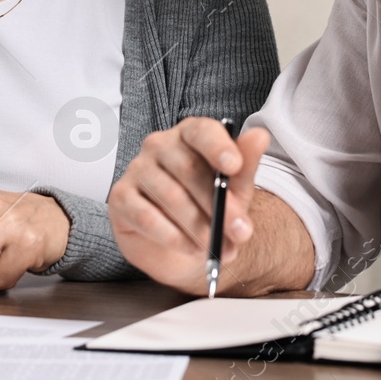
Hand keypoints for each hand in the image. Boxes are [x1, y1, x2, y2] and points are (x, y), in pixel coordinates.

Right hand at [108, 117, 271, 293]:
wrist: (183, 245)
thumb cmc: (209, 207)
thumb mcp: (235, 190)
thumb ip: (246, 165)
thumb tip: (260, 136)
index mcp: (190, 134)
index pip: (201, 131)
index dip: (218, 147)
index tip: (234, 166)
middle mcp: (160, 145)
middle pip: (187, 168)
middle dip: (218, 204)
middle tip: (238, 231)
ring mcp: (137, 169)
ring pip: (170, 196)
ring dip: (198, 226)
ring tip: (216, 247)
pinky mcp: (120, 197)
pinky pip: (146, 216)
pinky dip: (172, 236)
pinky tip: (190, 248)